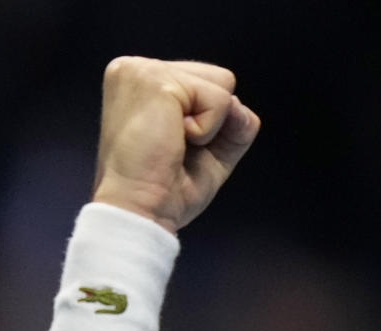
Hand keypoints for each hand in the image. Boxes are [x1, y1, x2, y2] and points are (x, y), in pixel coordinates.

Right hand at [92, 56, 260, 233]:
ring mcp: (144, 71)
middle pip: (219, 78)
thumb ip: (233, 125)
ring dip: (210, 127)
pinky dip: (208, 131)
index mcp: (141, 83)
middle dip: (212, 121)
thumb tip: (243, 109)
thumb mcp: (209, 153)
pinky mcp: (157, 81)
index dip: (207, 123)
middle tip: (175, 149)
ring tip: (172, 145)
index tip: (173, 149)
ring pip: (222, 86)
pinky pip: (219, 100)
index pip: (204, 84)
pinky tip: (174, 142)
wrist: (140, 212)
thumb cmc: (163, 191)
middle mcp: (137, 68)